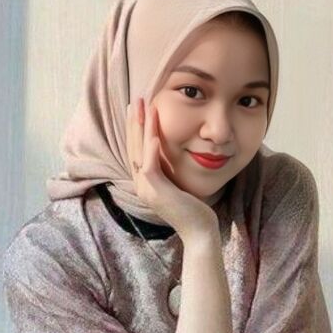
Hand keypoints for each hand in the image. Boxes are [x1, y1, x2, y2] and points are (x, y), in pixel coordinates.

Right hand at [126, 96, 217, 240]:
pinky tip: (154, 131)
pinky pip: (150, 164)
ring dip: (142, 127)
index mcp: (144, 183)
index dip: (135, 129)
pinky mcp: (156, 191)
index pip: (135, 151)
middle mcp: (141, 185)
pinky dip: (151, 147)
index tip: (137, 110)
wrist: (199, 231)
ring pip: (140, 152)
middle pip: (133, 147)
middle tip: (135, 100)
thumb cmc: (193, 209)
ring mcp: (146, 189)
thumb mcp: (178, 184)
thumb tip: (170, 154)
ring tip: (145, 106)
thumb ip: (169, 170)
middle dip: (134, 123)